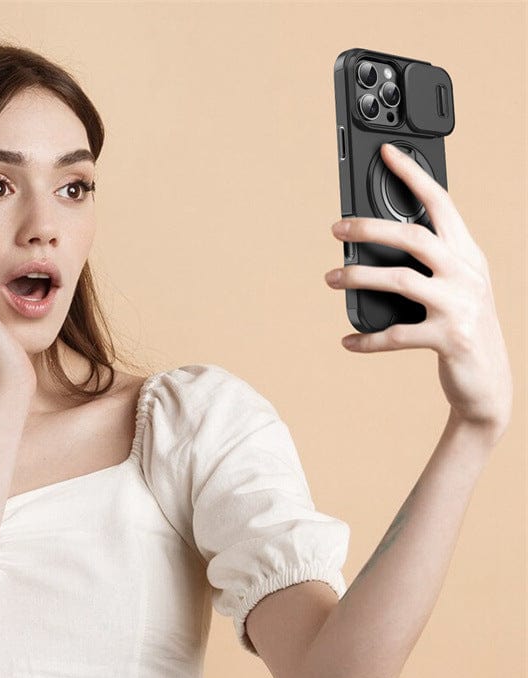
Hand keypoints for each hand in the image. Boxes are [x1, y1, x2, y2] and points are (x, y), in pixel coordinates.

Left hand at [325, 142, 511, 437]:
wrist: (489, 381)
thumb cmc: (462, 328)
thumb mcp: (454, 288)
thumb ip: (428, 264)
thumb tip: (373, 243)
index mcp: (468, 254)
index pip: (441, 203)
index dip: (412, 176)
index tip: (385, 153)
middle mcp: (467, 274)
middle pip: (413, 237)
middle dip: (370, 228)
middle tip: (336, 228)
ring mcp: (460, 305)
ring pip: (400, 281)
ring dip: (359, 279)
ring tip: (331, 279)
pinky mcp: (450, 338)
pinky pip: (396, 335)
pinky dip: (367, 339)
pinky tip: (348, 340)